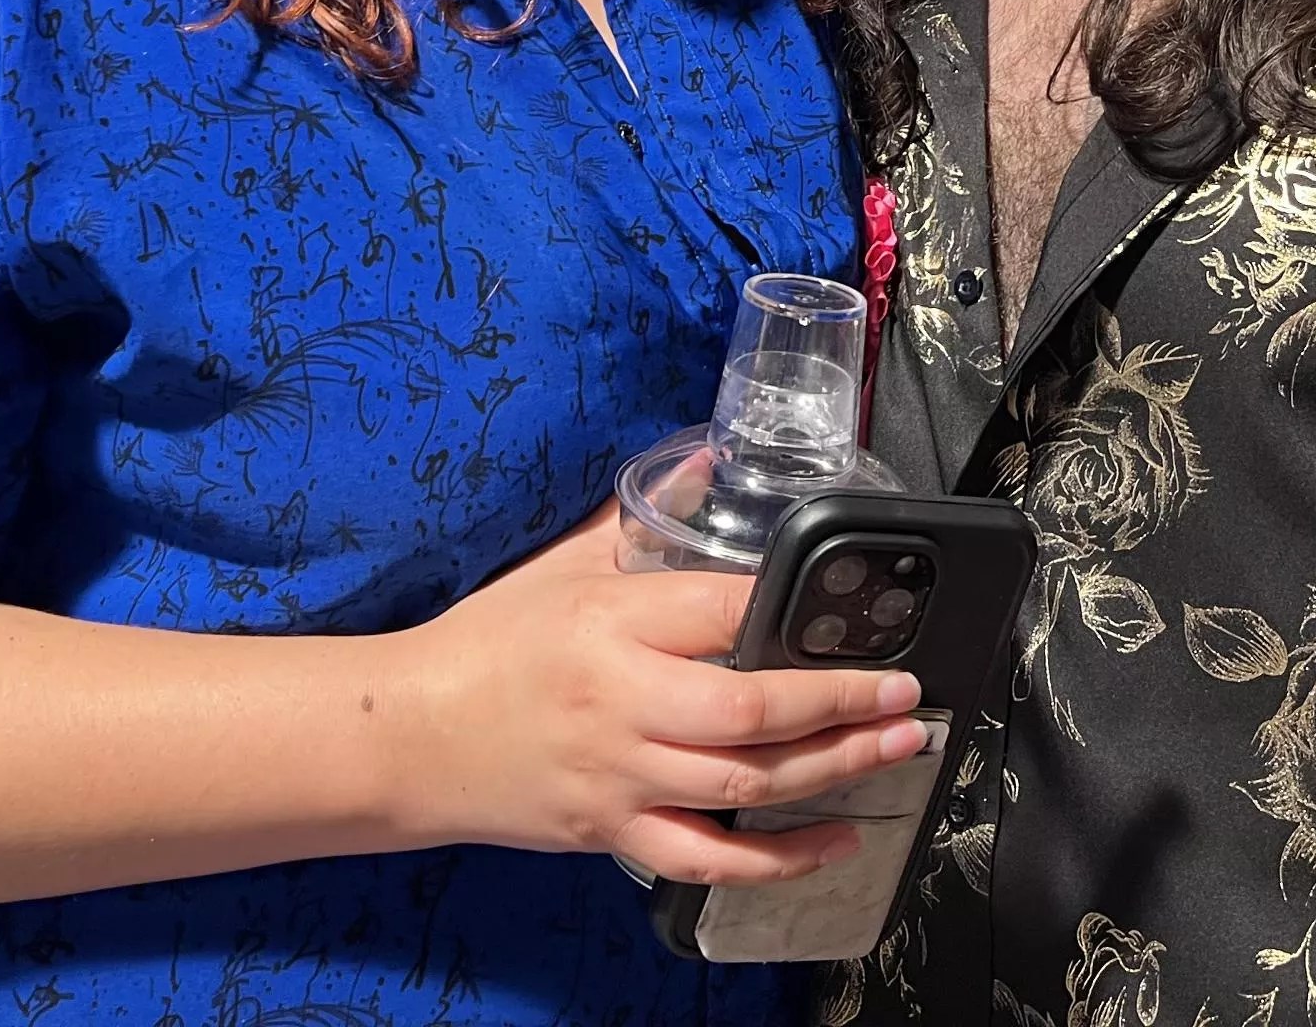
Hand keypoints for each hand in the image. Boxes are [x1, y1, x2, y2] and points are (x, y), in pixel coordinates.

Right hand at [390, 503, 929, 885]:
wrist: (407, 736)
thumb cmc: (488, 642)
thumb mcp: (561, 565)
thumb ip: (642, 517)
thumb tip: (711, 455)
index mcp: (613, 622)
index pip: (725, 610)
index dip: (797, 611)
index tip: (860, 612)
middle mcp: (624, 701)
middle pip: (752, 708)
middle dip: (842, 702)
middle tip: (907, 694)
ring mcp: (621, 775)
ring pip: (745, 784)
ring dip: (833, 769)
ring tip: (896, 748)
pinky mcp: (613, 833)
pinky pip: (708, 859)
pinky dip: (779, 860)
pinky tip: (836, 840)